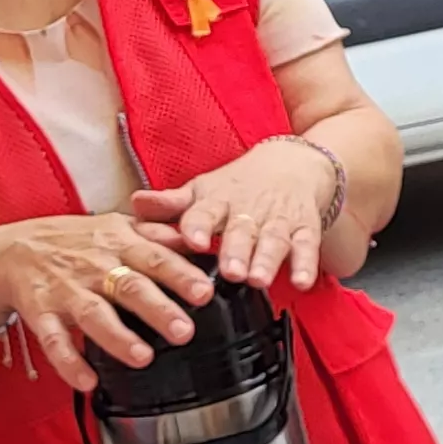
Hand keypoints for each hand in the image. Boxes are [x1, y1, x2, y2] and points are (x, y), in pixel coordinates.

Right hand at [0, 215, 216, 393]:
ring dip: (117, 337)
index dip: (180, 274)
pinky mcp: (40, 313)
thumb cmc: (74, 241)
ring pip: (94, 314)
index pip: (155, 257)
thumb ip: (156, 234)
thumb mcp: (116, 226)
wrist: (13, 249)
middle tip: (184, 331)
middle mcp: (94, 266)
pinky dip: (69, 362)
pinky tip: (87, 382)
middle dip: (157, 309)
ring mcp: (65, 290)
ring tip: (142, 358)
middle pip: (129, 287)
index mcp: (118, 243)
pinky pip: (53, 340)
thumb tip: (197, 238)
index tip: (205, 292)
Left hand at [128, 137, 344, 290]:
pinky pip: (307, 246)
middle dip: (236, 250)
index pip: (204, 212)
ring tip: (258, 279)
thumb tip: (135, 203)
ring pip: (273, 240)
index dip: (198, 226)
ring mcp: (278, 220)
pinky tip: (301, 281)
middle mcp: (248, 210)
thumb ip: (170, 205)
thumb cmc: (238, 186)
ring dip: (267, 259)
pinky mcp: (305, 228)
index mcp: (217, 201)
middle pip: (241, 231)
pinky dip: (306, 263)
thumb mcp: (202, 191)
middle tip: (230, 271)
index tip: (193, 241)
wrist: (292, 163)